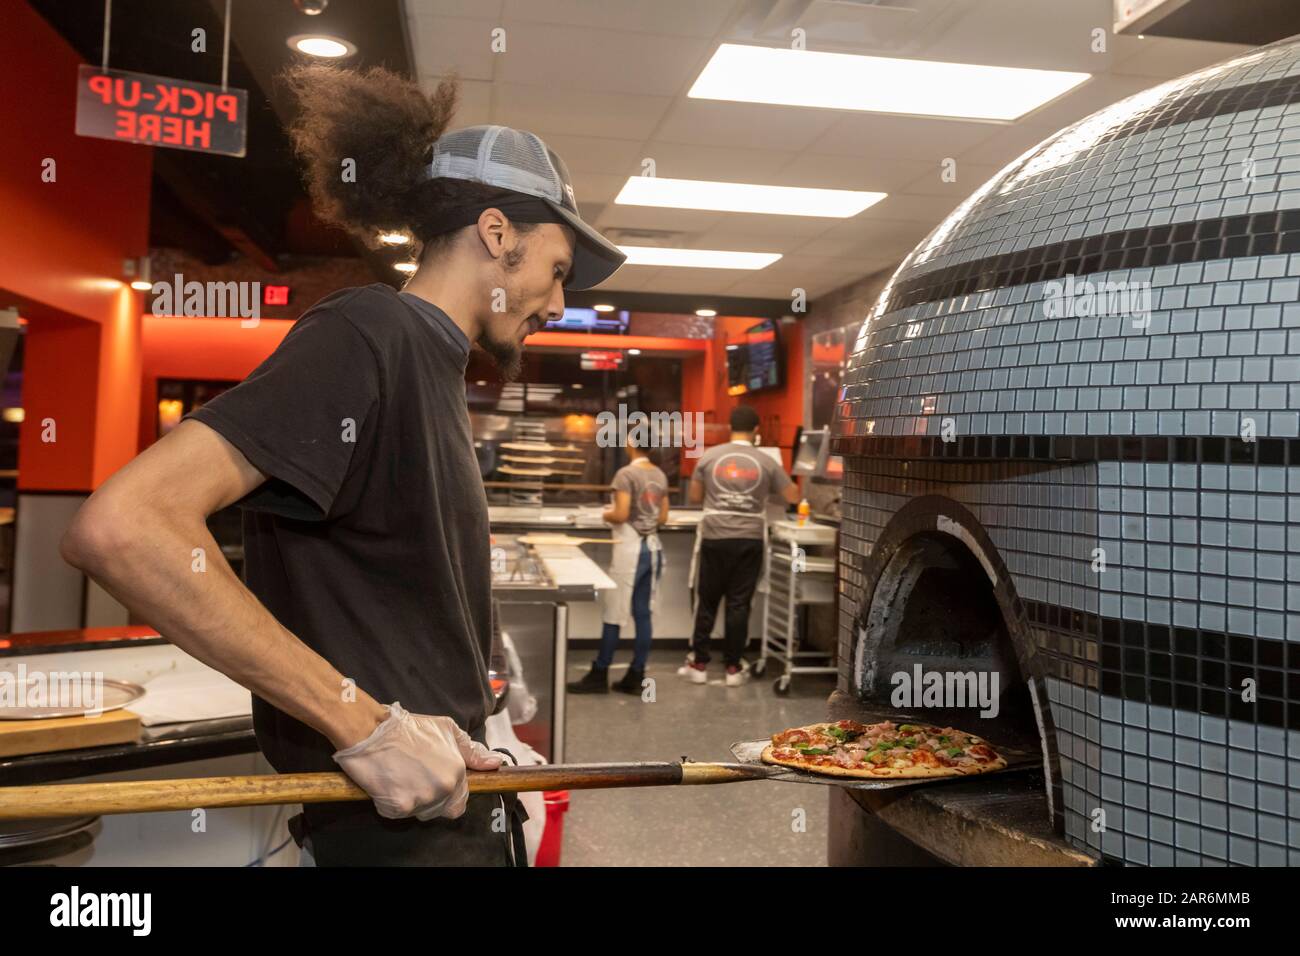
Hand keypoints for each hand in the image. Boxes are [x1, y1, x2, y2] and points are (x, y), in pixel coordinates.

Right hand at [332, 702, 502, 820]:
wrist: (372, 731)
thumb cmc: (408, 728)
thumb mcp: (447, 730)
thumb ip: (471, 750)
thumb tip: (494, 763)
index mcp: (456, 773)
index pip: (460, 802)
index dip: (449, 794)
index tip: (434, 782)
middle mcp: (442, 789)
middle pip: (441, 810)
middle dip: (431, 799)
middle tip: (415, 777)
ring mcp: (420, 800)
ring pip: (420, 813)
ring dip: (412, 801)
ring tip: (401, 777)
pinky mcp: (397, 807)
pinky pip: (397, 814)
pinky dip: (391, 803)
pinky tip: (388, 782)